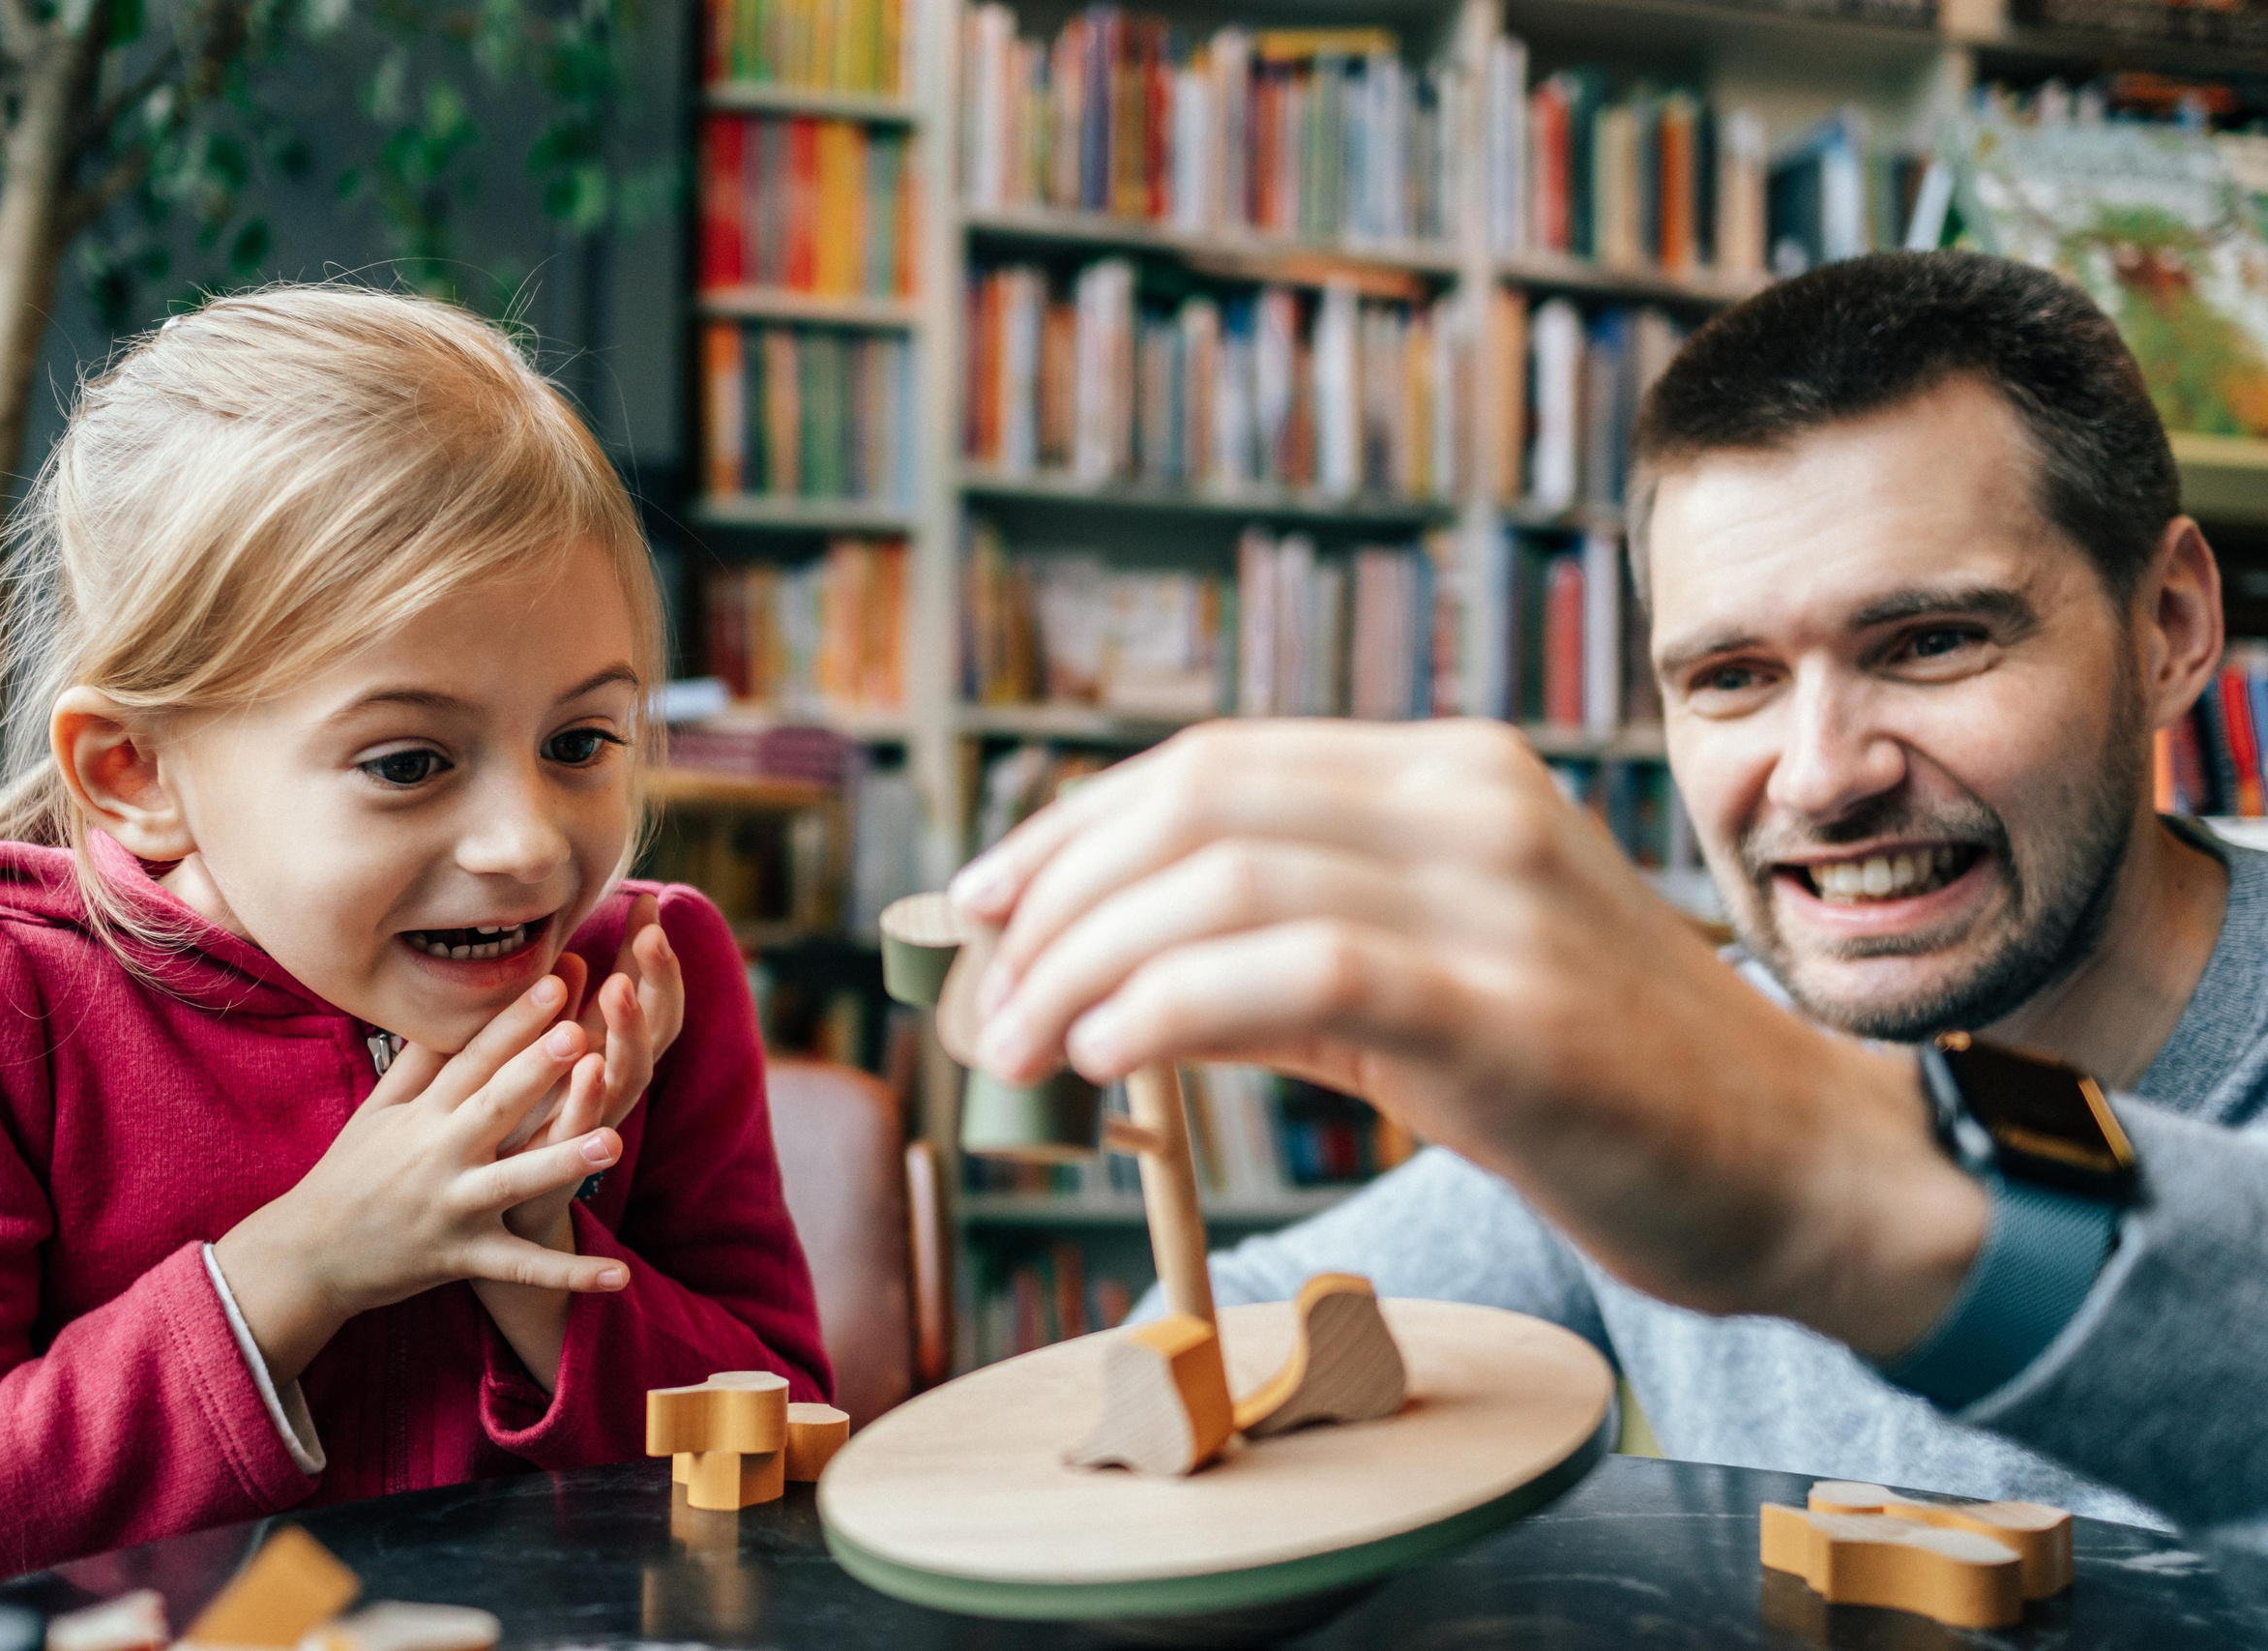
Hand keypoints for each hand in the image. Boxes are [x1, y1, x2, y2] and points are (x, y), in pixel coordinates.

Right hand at [214, 973, 629, 1386]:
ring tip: (615, 1141)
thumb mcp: (378, 1111)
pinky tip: (620, 1275)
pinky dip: (569, 1273)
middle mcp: (440, 1155)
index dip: (515, 1019)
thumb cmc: (352, 1173)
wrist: (308, 1257)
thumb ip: (419, 1063)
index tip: (556, 980)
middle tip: (583, 1034)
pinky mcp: (463, 1257)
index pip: (474, 1057)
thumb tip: (451, 1003)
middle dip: (537, 1072)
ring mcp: (453, 1208)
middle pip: (495, 1106)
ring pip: (515, 1182)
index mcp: (424, 1114)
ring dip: (563, 1164)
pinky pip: (523, 1267)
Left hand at [498, 896, 687, 1246]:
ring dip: (630, 1034)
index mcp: (607, 1059)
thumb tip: (569, 949)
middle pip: (652, 1030)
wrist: (498, 1222)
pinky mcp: (562, 1165)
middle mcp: (611, 1090)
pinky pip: (585, 1126)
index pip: (647, 998)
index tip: (653, 904)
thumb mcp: (542, 1063)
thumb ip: (558, 1012)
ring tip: (620, 988)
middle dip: (655, 980)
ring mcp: (592, 1127)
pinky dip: (590, 1100)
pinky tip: (588, 1064)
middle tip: (652, 937)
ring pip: (627, 1077)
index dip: (655, 954)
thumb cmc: (519, 1134)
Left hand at [949, 719, 1985, 1359]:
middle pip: (1196, 801)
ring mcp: (1497, 896)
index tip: (983, 905)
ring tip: (1018, 1049)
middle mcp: (1470, 802)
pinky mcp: (1510, 1007)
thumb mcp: (1434, 981)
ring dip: (1083, 963)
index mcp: (1448, 775)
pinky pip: (1298, 970)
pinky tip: (1109, 1057)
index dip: (1070, 828)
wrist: (1804, 1169)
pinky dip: (1173, 1003)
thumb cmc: (1606, 1084)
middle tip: (983, 1003)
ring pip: (1226, 876)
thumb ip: (1291, 951)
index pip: (1211, 763)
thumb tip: (1112, 974)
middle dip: (1055, 897)